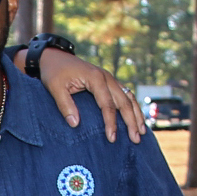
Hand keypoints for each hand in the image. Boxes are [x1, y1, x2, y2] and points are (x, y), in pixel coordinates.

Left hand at [15, 47, 145, 142]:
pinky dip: (132, 107)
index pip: (107, 105)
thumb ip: (65, 105)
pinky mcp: (108, 81)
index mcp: (95, 78)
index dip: (111, 123)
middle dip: (131, 121)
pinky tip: (136, 119)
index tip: (112, 138)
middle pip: (124, 102)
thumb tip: (75, 124)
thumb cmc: (54, 72)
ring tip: (142, 132)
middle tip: (136, 139)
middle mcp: (106, 77)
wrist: (55, 56)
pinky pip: (125, 95)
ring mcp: (109, 78)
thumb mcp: (54, 87)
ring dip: (136, 115)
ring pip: (128, 97)